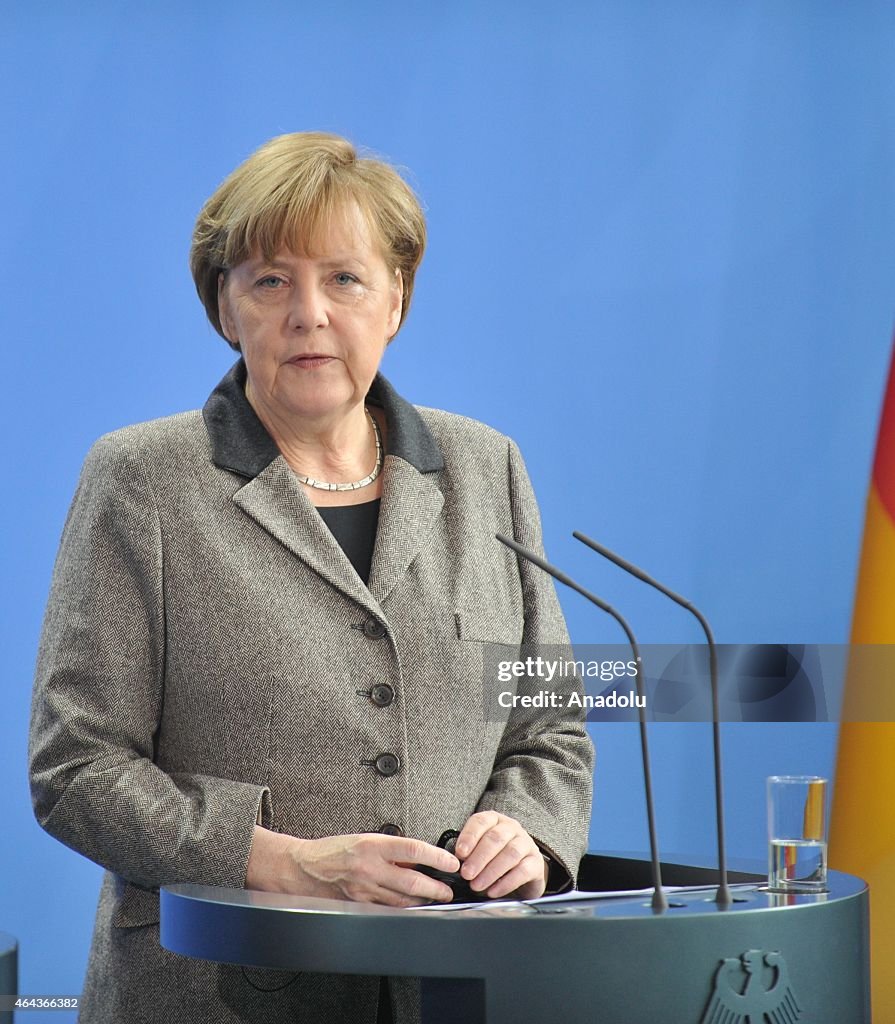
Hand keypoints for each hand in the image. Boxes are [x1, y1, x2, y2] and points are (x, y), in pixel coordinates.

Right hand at [246, 827, 460, 906]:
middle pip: (412, 882)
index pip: (413, 850)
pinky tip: (414, 909)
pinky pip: (387, 910)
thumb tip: (419, 861)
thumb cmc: (335, 851)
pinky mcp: (359, 906)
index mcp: (373, 845)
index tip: (451, 862)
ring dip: (423, 902)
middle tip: (449, 890)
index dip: (436, 857)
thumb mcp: (365, 840)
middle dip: (436, 888)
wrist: (303, 869)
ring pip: (403, 901)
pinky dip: (403, 910)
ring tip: (437, 899)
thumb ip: (391, 851)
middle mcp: (369, 868)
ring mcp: (364, 891)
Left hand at [454, 811, 547, 899]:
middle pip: (496, 838)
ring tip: (476, 885)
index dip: (469, 836)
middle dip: (478, 857)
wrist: (523, 873)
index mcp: (495, 820)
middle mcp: (512, 828)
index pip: (481, 821)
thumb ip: (468, 855)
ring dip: (491, 871)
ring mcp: (526, 844)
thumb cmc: (494, 860)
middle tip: (466, 874)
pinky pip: (523, 871)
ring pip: (511, 853)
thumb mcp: (480, 852)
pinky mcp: (536, 863)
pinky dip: (506, 882)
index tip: (459, 853)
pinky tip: (493, 891)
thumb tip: (452, 865)